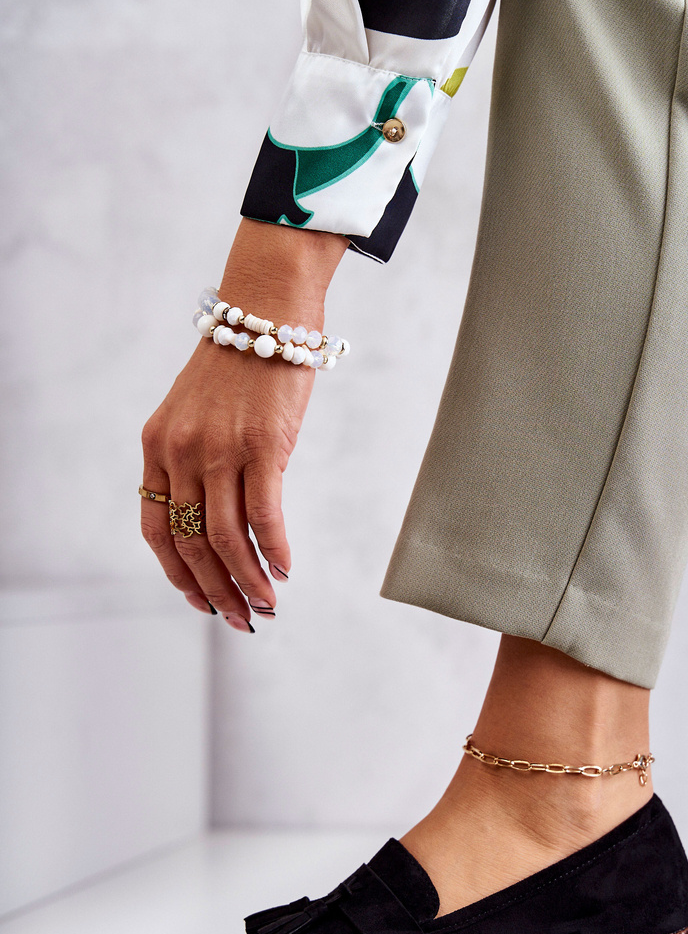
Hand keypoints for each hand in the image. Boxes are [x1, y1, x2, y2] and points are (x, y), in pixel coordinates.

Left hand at [141, 220, 346, 629]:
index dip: (177, 574)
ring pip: (224, 538)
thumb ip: (195, 464)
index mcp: (157, 448)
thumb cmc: (238, 367)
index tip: (200, 600)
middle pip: (190, 544)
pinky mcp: (263, 446)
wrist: (265, 314)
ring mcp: (219, 451)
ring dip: (247, 581)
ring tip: (267, 604)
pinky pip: (263, 515)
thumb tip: (220, 522)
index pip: (156, 530)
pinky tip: (285, 569)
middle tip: (241, 619)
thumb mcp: (195, 416)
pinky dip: (273, 550)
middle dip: (216, 591)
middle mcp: (180, 453)